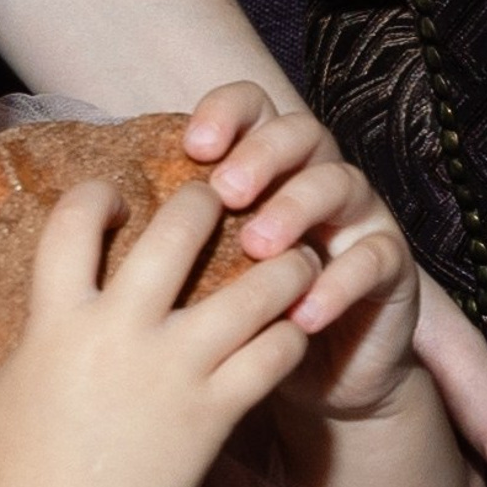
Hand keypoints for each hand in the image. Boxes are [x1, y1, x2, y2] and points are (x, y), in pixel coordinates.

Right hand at [0, 179, 314, 486]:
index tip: (113, 195)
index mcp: (56, 322)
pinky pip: (273, 357)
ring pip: (251, 291)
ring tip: (295, 256)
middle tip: (221, 195)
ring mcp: (176, 370)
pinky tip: (297, 328)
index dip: (95, 196)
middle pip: (177, 234)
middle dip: (203, 201)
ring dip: (280, 266)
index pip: (73, 224)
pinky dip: (292, 335)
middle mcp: (122, 331)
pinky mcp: (216, 412)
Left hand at [177, 85, 419, 420]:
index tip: (191, 146)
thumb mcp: (204, 276)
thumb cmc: (246, 322)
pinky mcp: (391, 267)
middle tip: (224, 193)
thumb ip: (173, 237)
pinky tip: (303, 312)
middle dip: (262, 155)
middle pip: (302, 132)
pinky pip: (374, 257)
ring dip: (296, 209)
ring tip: (258, 248)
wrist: (320, 379)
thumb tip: (95, 218)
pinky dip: (339, 282)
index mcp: (270, 167)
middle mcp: (318, 179)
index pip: (255, 107)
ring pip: (342, 182)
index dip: (227, 113)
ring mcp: (360, 219)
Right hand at [180, 88, 486, 486]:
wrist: (293, 245)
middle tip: (261, 245)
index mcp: (390, 255)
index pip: (387, 258)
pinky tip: (194, 142)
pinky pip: (248, 103)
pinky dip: (228, 114)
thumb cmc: (356, 321)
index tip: (306, 321)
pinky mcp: (253, 128)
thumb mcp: (423, 364)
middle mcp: (352, 201)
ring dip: (267, 159)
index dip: (351, 283)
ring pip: (302, 136)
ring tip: (223, 189)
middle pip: (344, 186)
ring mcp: (304, 159)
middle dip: (305, 211)